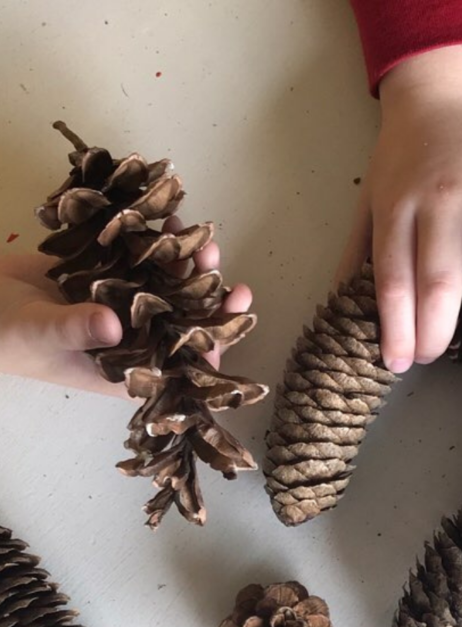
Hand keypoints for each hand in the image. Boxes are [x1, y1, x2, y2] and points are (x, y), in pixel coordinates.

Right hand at [0, 220, 251, 395]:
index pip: (181, 365)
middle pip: (184, 320)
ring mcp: (124, 305)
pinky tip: (169, 218)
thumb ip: (75, 329)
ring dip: (185, 261)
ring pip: (169, 286)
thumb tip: (113, 323)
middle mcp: (134, 340)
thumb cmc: (6, 335)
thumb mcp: (39, 333)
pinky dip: (156, 239)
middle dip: (206, 291)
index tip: (235, 310)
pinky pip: (142, 258)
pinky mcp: (110, 275)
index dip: (213, 341)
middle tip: (213, 258)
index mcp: (126, 370)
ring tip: (195, 233)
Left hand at [336, 43, 461, 372]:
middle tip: (430, 361)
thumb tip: (343, 314)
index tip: (396, 363)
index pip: (393, 279)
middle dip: (434, 333)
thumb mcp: (368, 200)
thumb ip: (356, 256)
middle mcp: (443, 203)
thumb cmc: (402, 155)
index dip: (394, 329)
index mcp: (398, 207)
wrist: (446, 95)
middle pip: (441, 280)